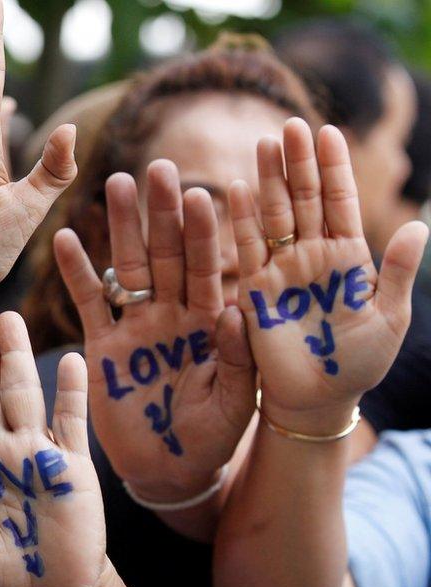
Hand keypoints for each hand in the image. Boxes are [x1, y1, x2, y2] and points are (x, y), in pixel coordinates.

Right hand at [55, 161, 255, 500]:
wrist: (170, 469)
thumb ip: (237, 357)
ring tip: (117, 183)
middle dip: (162, 213)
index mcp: (211, 322)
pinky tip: (67, 238)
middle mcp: (174, 314)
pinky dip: (79, 273)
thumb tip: (233, 310)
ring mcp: (137, 326)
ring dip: (122, 228)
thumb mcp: (236, 401)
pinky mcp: (104, 345)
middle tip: (158, 169)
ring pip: (129, 267)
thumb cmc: (212, 436)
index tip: (204, 194)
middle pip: (167, 254)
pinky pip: (91, 303)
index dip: (206, 233)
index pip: (208, 268)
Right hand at [230, 119, 428, 432]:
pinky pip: (246, 249)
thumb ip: (396, 272)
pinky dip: (241, 221)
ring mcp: (281, 270)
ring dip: (268, 182)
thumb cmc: (358, 362)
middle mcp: (311, 256)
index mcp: (347, 258)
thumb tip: (417, 226)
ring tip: (263, 145)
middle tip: (289, 126)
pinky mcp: (254, 290)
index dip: (335, 168)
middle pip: (304, 199)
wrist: (319, 398)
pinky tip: (236, 191)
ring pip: (274, 216)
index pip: (340, 202)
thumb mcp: (388, 318)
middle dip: (298, 163)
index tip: (328, 131)